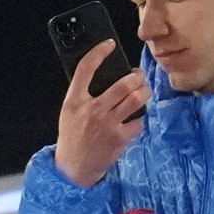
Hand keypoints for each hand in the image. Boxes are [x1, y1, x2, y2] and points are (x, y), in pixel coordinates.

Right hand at [52, 41, 149, 187]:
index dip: (99, 52)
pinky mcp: (119, 138)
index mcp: (75, 100)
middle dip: (136, 76)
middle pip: (123, 83)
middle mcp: (92, 110)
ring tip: (143, 90)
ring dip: (144, 91)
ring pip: (136, 99)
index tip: (109, 45)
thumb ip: (82, 94)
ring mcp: (107, 124)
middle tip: (137, 76)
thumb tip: (104, 75)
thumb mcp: (69, 112)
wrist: (74, 168)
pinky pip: (138, 120)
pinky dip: (139, 118)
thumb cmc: (72, 136)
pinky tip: (135, 118)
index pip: (85, 68)